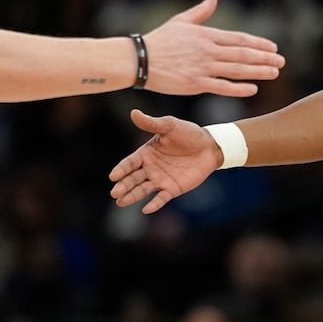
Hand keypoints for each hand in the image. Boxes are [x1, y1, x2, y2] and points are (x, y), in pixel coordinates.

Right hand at [109, 110, 224, 213]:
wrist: (209, 146)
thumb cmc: (188, 133)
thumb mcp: (169, 126)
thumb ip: (152, 123)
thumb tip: (134, 113)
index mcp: (146, 153)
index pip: (129, 163)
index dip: (121, 169)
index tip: (113, 176)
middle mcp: (150, 168)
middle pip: (133, 178)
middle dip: (124, 185)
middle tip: (115, 193)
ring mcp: (160, 180)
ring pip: (143, 189)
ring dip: (132, 196)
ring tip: (121, 202)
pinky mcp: (172, 189)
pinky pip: (161, 198)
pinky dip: (154, 204)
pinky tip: (146, 209)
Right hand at [141, 0, 282, 96]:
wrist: (139, 59)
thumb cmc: (159, 40)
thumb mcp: (181, 21)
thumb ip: (201, 11)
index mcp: (206, 35)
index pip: (239, 39)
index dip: (258, 43)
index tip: (273, 48)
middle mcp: (208, 50)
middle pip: (243, 54)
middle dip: (265, 58)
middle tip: (281, 62)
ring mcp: (203, 67)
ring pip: (237, 69)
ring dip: (258, 71)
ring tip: (274, 73)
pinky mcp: (195, 83)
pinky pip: (222, 86)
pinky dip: (238, 88)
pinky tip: (253, 88)